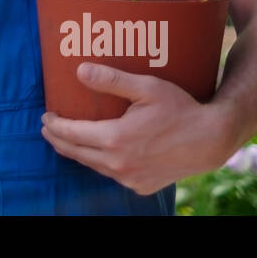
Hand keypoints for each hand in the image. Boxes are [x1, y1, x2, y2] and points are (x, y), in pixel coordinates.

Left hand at [40, 63, 231, 194]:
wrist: (211, 140)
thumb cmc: (180, 109)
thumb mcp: (146, 87)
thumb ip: (111, 79)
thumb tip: (79, 71)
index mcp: (115, 139)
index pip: (71, 134)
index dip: (54, 125)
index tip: (46, 116)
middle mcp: (118, 164)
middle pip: (76, 153)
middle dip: (58, 139)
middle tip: (48, 127)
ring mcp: (130, 178)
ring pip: (93, 166)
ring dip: (78, 152)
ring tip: (69, 138)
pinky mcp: (141, 186)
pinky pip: (111, 174)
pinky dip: (100, 163)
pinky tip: (98, 152)